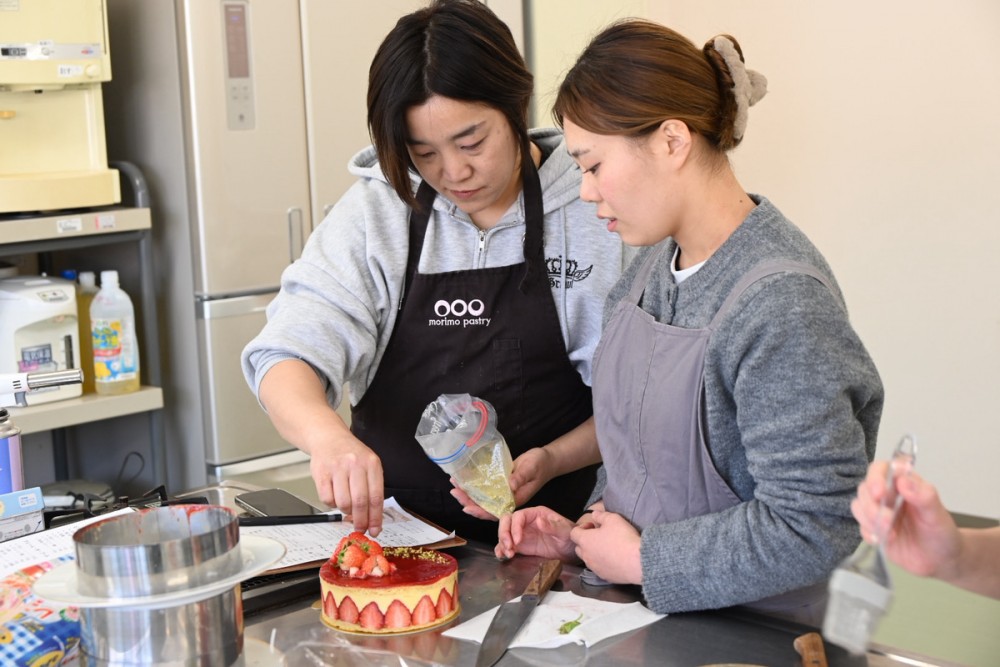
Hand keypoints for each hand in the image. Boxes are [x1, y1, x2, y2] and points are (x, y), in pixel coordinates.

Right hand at [309, 432, 384, 536]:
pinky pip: (327, 499)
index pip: (376, 497)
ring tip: (346, 505)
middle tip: (360, 528)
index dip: (376, 518)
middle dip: (361, 521)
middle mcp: (355, 464)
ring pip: (343, 503)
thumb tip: (372, 518)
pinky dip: (331, 504)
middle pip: (360, 502)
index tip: (375, 530)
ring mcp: (337, 468)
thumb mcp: (368, 464)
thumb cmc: (350, 454)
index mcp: (371, 463)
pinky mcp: (321, 473)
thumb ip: (371, 488)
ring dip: (345, 511)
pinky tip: (334, 496)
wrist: (328, 437)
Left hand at [448, 446, 556, 519]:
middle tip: (454, 491)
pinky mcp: (501, 483)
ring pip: (483, 498)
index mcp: (515, 500)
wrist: (547, 460)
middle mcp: (507, 499)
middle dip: (468, 501)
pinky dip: (474, 485)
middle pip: (485, 506)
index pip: (495, 511)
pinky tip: (464, 478)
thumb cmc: (541, 465)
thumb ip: (521, 477)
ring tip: (454, 484)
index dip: (480, 512)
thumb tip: (509, 486)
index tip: (467, 508)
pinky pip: (486, 488)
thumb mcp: (532, 469)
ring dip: (468, 493)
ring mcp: (503, 491)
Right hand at [495, 506, 577, 560]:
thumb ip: (553, 526)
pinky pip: (507, 545)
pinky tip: (502, 556)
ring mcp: (522, 533)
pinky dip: (502, 549)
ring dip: (502, 543)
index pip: (518, 516)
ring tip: (508, 554)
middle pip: (507, 521)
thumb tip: (539, 521)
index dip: (515, 527)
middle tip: (509, 547)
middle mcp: (526, 522)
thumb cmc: (570, 537)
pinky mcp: (521, 546)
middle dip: (504, 533)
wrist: (571, 550)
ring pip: (504, 533)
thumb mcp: (564, 531)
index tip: (518, 540)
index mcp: (535, 513)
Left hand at [570, 509, 641, 584]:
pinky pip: (599, 568)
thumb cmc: (623, 538)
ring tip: (608, 548)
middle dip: (586, 541)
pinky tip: (614, 559)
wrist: (637, 562)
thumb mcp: (613, 519)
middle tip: (599, 536)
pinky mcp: (604, 576)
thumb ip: (601, 515)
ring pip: (588, 559)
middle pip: (579, 548)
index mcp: (585, 541)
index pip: (574, 533)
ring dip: (594, 553)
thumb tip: (594, 514)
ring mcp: (595, 568)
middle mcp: (586, 556)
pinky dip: (603, 563)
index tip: (593, 526)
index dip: (582, 527)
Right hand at [851, 461, 959, 578]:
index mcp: (903, 484)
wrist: (940, 561)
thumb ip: (924, 496)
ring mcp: (879, 512)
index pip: (882, 469)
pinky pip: (861, 526)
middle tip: (887, 520)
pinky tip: (884, 540)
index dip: (876, 477)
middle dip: (871, 505)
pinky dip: (869, 533)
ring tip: (888, 532)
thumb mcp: (938, 515)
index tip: (880, 492)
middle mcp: (888, 495)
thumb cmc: (941, 533)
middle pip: (865, 488)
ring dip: (869, 519)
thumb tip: (903, 481)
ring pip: (859, 506)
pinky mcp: (874, 529)